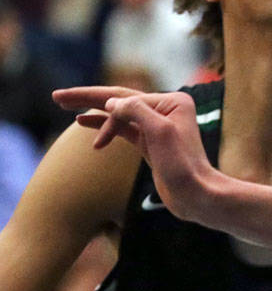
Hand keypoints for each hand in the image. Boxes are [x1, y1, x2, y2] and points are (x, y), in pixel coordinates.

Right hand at [52, 87, 213, 220]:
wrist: (195, 195)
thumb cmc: (182, 165)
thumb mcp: (160, 132)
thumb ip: (135, 111)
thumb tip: (110, 102)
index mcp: (172, 101)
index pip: (126, 98)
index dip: (98, 104)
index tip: (82, 123)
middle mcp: (166, 109)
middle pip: (119, 99)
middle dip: (87, 97)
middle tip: (57, 96)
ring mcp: (157, 126)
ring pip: (118, 113)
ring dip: (91, 110)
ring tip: (63, 104)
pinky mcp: (151, 143)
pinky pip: (122, 128)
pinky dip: (103, 125)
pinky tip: (82, 122)